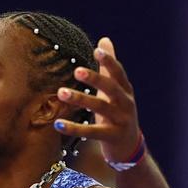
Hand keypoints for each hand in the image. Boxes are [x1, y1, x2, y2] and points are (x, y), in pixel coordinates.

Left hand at [53, 37, 141, 162]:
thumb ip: (109, 67)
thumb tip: (104, 39)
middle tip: (77, 71)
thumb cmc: (119, 114)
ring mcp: (120, 121)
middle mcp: (126, 104)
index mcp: (126, 90)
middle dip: (95, 79)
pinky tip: (57, 123)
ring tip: (61, 93)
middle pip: (111, 88)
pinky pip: (91, 132)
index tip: (97, 50)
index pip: (118, 73)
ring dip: (80, 99)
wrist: (130, 147)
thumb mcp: (117, 91)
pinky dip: (74, 128)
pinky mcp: (111, 137)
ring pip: (100, 108)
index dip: (109, 61)